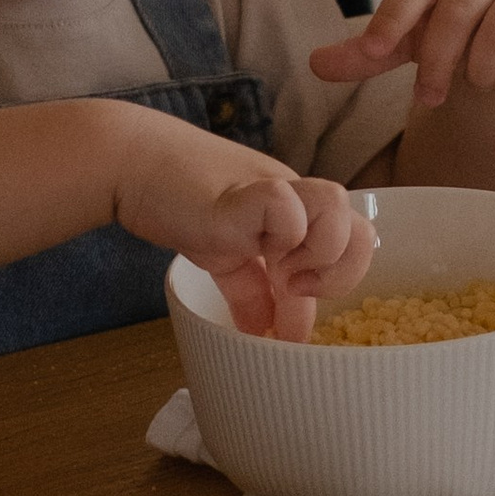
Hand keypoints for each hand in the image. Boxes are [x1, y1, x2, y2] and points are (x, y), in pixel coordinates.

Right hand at [107, 117, 369, 339]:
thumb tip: (263, 330)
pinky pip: (287, 208)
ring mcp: (273, 191)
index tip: (298, 307)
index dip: (340, 280)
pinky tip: (248, 250)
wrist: (130, 165)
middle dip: (340, 274)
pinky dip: (279, 235)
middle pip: (363, 229)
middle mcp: (295, 199)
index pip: (354, 242)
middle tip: (295, 287)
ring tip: (278, 270)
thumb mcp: (223, 255)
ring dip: (317, 251)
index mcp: (297, 213)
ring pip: (339, 208)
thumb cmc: (176, 202)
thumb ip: (250, 290)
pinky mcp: (244, 193)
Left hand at [309, 0, 494, 111]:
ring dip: (481, 68)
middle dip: (437, 60)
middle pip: (458, 8)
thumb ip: (364, 54)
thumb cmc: (453, 38)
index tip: (375, 51)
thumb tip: (315, 64)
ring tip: (475, 82)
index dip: (394, 14)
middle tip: (426, 97)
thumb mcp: (405, 45)